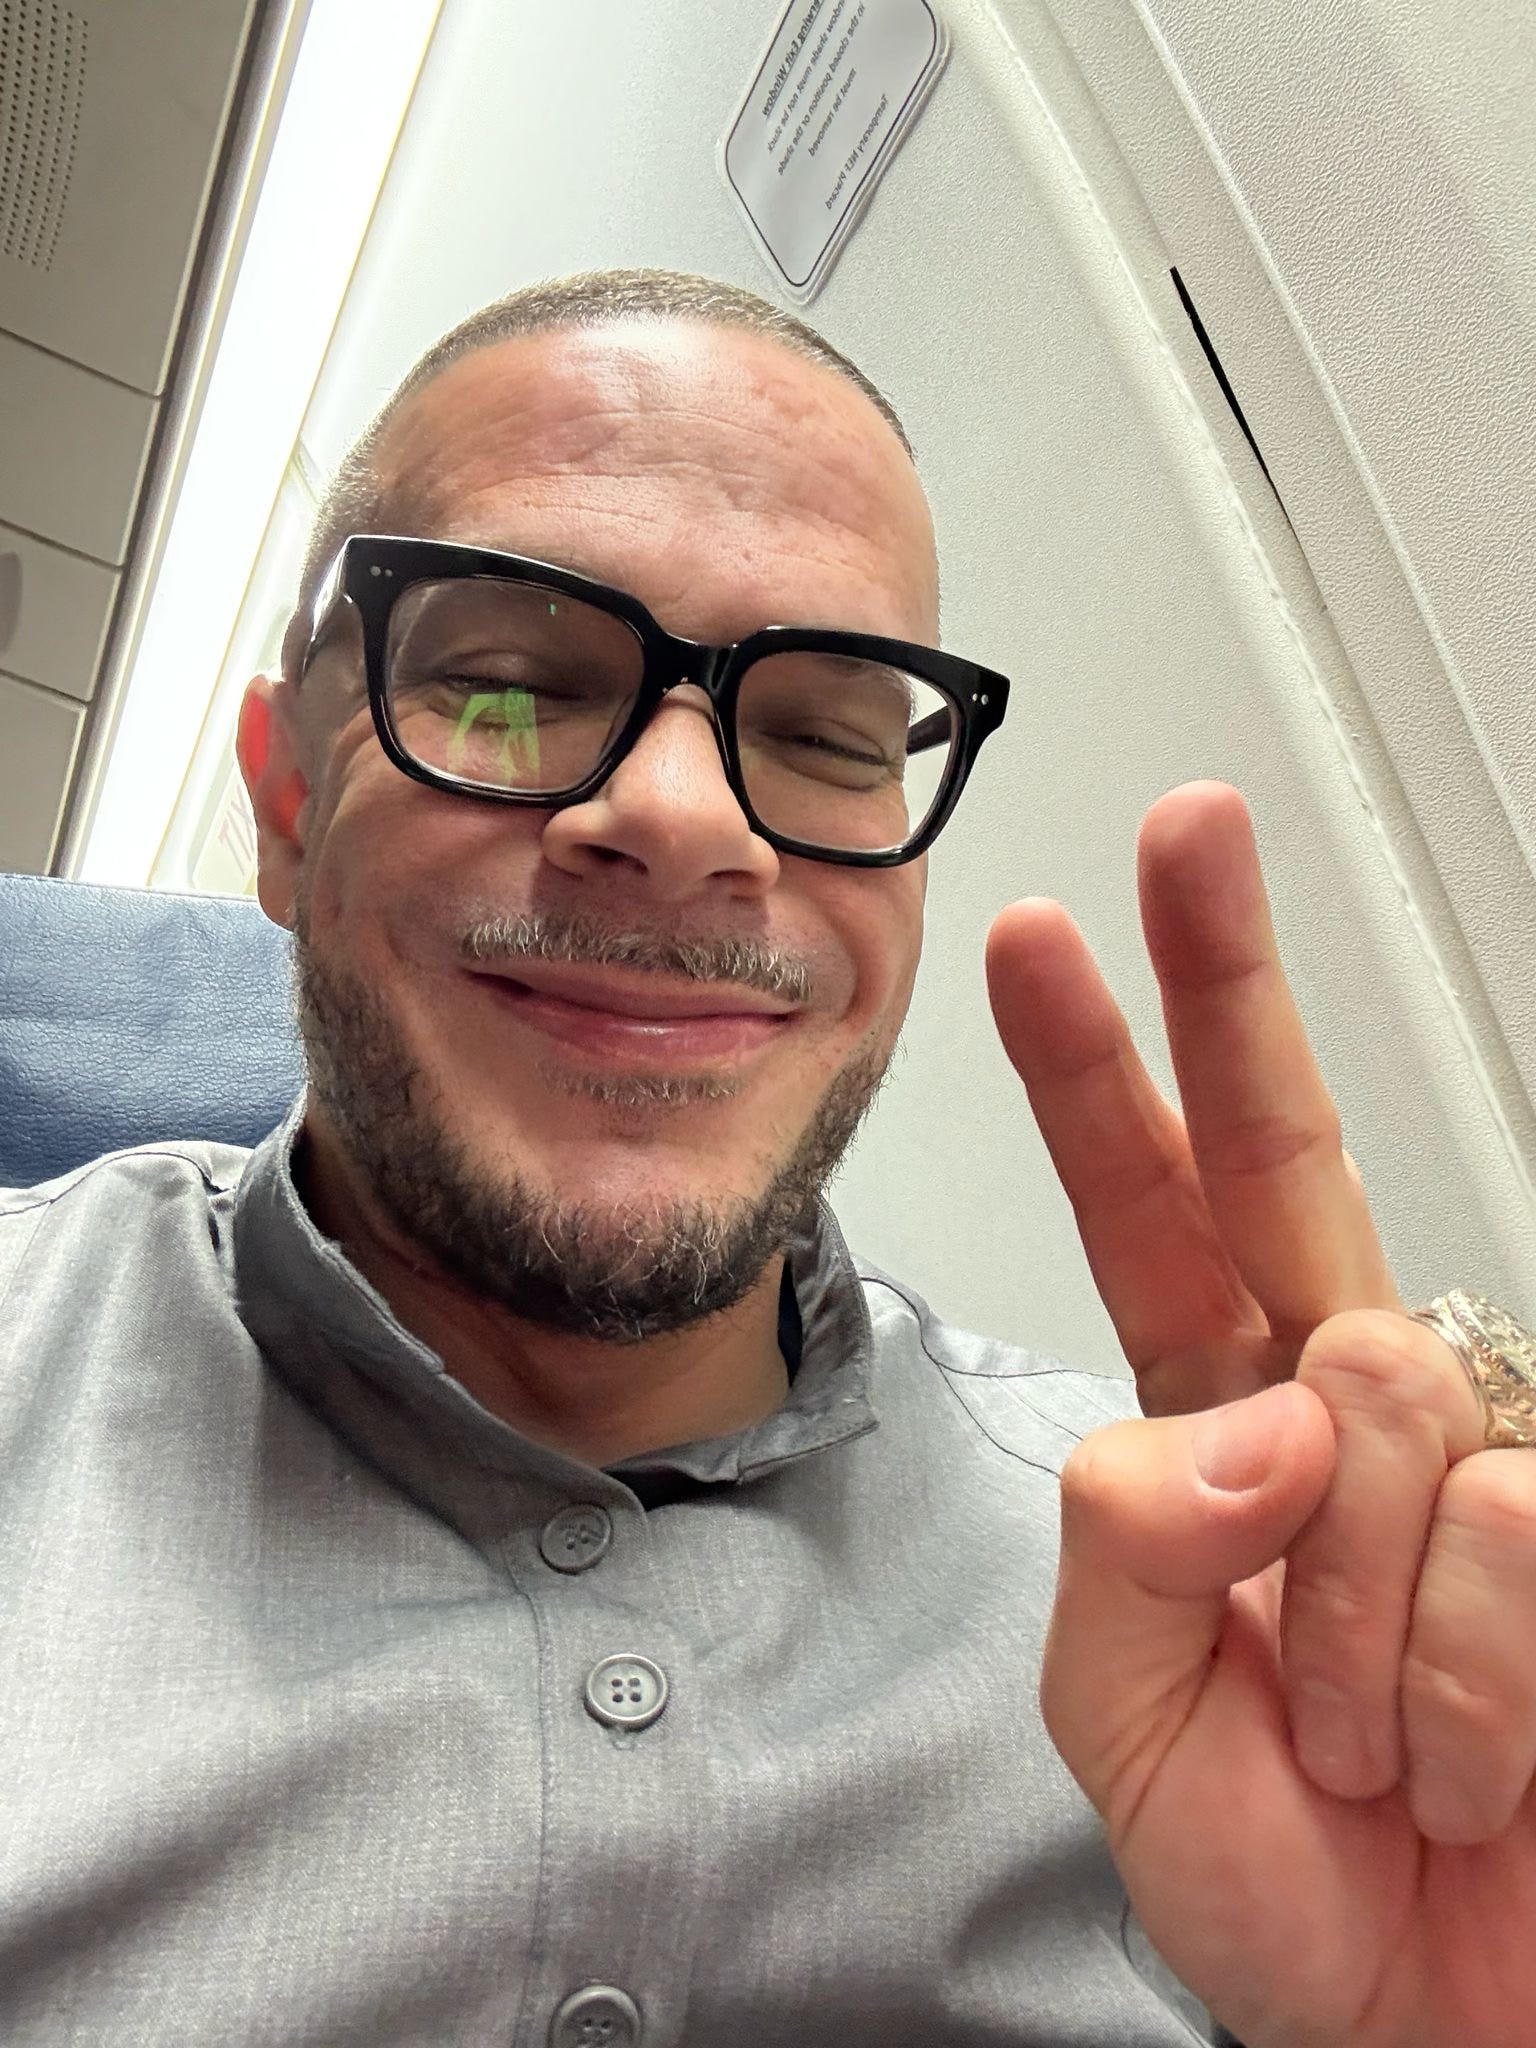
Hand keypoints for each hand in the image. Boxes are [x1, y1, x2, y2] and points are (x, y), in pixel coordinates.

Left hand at [986, 782, 1535, 2047]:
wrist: (1436, 2029)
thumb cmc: (1282, 1882)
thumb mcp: (1123, 1728)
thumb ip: (1132, 1554)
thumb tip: (1257, 1410)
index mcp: (1212, 1428)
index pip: (1144, 1212)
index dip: (1094, 1072)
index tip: (1048, 934)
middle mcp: (1338, 1407)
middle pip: (1280, 1153)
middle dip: (1222, 976)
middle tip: (1193, 828)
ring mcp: (1473, 1460)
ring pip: (1376, 1398)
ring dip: (1349, 1621)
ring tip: (1377, 1749)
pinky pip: (1502, 1531)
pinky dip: (1455, 1683)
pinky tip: (1475, 1760)